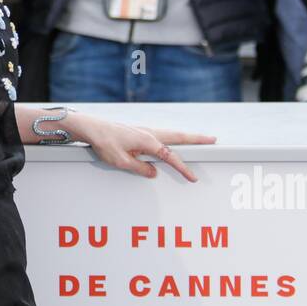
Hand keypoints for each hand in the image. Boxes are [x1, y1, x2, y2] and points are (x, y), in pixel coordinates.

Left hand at [68, 114, 211, 180]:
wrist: (92, 128)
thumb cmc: (105, 144)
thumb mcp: (122, 162)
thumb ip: (140, 168)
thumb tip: (154, 173)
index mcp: (148, 141)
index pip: (171, 157)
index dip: (183, 168)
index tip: (193, 177)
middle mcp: (150, 133)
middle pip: (179, 136)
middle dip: (197, 139)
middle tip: (213, 139)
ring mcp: (145, 130)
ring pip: (172, 133)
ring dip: (187, 136)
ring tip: (200, 138)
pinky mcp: (139, 131)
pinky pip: (162, 134)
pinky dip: (174, 136)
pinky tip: (174, 140)